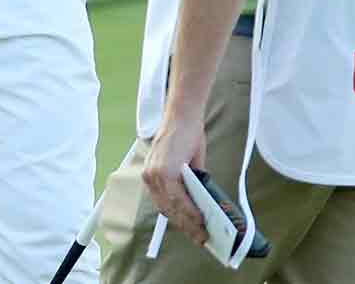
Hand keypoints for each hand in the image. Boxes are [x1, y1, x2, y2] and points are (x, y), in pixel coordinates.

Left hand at [141, 115, 208, 245]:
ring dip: (190, 222)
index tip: (190, 232)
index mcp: (152, 177)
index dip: (178, 221)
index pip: (164, 206)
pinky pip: (178, 198)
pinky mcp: (165, 171)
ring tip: (203, 232)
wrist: (184, 115)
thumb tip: (199, 202)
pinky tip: (200, 217)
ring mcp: (156, 175)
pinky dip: (190, 209)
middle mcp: (150, 178)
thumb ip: (189, 182)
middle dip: (186, 227)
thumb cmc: (186, 136)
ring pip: (173, 207)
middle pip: (168, 210)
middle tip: (200, 238)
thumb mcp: (186, 164)